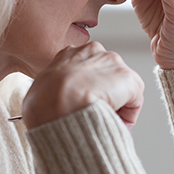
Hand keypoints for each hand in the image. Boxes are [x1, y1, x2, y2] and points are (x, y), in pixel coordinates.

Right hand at [22, 42, 143, 129]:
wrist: (56, 103)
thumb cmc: (42, 103)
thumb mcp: (39, 91)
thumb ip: (52, 92)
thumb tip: (53, 105)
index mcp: (68, 54)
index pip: (86, 70)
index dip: (86, 91)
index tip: (83, 106)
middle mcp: (93, 52)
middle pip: (106, 77)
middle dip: (104, 96)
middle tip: (95, 114)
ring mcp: (112, 63)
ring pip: (121, 88)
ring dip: (115, 105)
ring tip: (102, 120)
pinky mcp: (128, 79)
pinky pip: (134, 101)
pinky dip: (127, 115)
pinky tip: (113, 122)